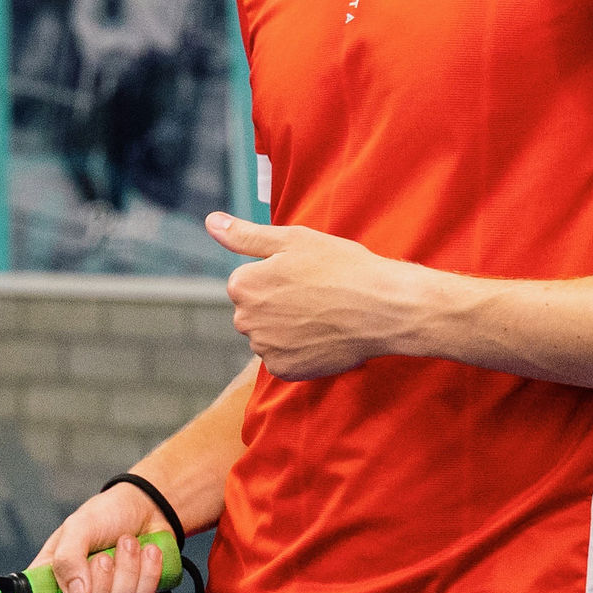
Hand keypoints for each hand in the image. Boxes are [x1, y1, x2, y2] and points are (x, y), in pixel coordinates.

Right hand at [9, 481, 174, 592]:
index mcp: (43, 586)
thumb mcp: (79, 526)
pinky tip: (147, 554)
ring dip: (125, 574)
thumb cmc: (104, 516)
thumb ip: (68, 558)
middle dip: (98, 589)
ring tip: (127, 543)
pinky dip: (145, 576)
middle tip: (103, 557)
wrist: (146, 510)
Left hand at [208, 211, 444, 379]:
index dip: (276, 277)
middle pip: (253, 311)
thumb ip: (245, 235)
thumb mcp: (293, 240)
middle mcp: (245, 320)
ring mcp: (265, 349)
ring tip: (321, 315)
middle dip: (275, 304)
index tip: (303, 275)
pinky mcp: (285, 371)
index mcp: (243, 285)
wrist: (382, 309)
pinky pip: (282, 358)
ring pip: (268, 335)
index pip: (246, 282)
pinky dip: (298, 350)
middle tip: (314, 295)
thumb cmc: (341, 268)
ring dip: (286, 328)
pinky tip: (321, 335)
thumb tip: (211, 222)